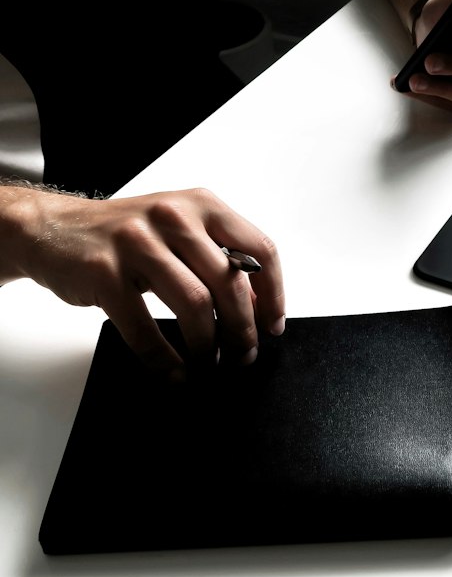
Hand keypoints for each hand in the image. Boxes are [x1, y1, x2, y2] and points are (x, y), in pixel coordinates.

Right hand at [12, 187, 284, 379]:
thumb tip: (258, 306)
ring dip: (208, 345)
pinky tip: (174, 371)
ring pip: (195, 304)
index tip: (273, 326)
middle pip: (230, 283)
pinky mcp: (104, 271)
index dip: (273, 294)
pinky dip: (164, 358)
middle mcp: (175, 216)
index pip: (260, 251)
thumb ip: (219, 256)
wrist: (52, 227)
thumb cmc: (126, 234)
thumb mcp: (180, 229)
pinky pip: (144, 325)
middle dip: (243, 329)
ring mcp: (137, 242)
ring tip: (211, 364)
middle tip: (243, 355)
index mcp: (203, 205)